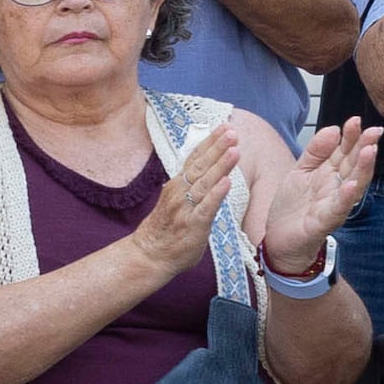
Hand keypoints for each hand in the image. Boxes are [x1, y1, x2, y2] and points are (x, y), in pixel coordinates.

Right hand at [123, 136, 236, 280]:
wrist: (149, 256)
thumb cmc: (166, 231)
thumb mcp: (177, 202)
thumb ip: (191, 189)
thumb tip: (208, 175)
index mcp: (177, 186)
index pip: (194, 159)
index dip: (210, 143)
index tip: (224, 127)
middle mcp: (179, 192)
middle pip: (200, 165)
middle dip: (217, 147)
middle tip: (232, 131)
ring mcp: (185, 208)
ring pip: (205, 183)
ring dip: (220, 165)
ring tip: (235, 150)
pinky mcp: (193, 225)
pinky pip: (206, 207)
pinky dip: (216, 194)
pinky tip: (226, 182)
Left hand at [247, 120, 374, 271]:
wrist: (278, 239)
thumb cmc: (293, 206)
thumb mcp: (300, 171)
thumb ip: (316, 151)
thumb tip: (333, 129)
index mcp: (330, 174)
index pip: (345, 151)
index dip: (351, 137)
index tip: (355, 120)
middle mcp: (337, 187)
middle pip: (354, 165)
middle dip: (364, 147)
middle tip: (374, 131)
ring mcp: (334, 204)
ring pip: (354, 184)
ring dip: (363, 168)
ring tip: (370, 151)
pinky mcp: (325, 222)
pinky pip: (338, 208)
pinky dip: (345, 197)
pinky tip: (351, 185)